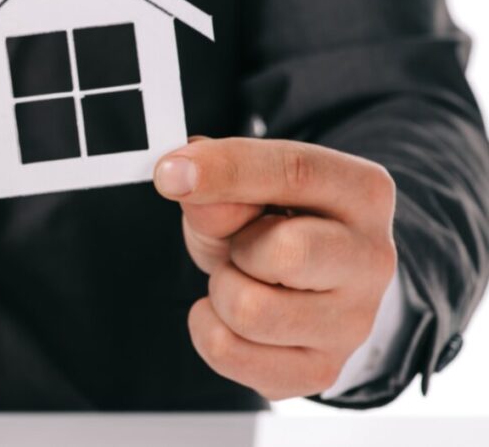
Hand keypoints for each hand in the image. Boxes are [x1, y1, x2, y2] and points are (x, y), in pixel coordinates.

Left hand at [154, 137, 397, 399]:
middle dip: (239, 247)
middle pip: (284, 254)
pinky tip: (232, 315)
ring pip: (249, 312)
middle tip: (242, 245)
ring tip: (242, 278)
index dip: (225, 171)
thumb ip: (220, 182)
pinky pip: (228, 352)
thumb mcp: (243, 187)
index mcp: (363, 193)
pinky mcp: (319, 370)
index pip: (295, 172)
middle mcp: (373, 260)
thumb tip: (182, 183)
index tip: (168, 174)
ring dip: (222, 289)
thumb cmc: (271, 223)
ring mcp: (353, 323)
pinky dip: (208, 329)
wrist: (299, 282)